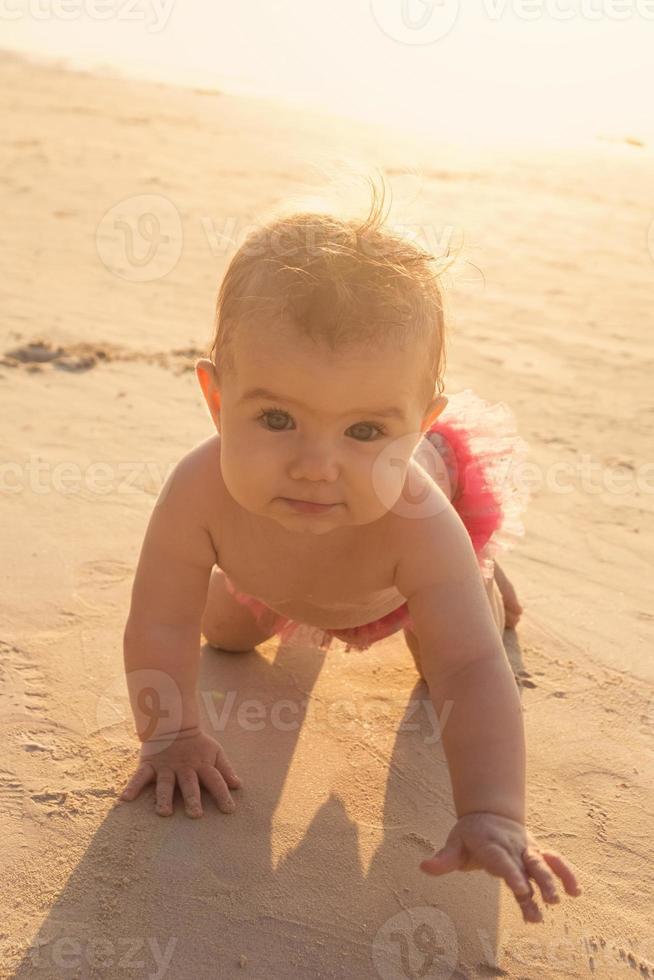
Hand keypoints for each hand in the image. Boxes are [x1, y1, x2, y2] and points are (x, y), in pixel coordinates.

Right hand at [119, 726, 241, 817]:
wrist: (172, 723)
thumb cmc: (197, 744)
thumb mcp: (214, 752)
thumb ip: (225, 769)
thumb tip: (238, 785)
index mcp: (202, 765)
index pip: (215, 780)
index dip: (223, 794)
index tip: (229, 810)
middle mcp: (184, 768)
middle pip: (189, 784)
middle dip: (192, 798)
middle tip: (195, 814)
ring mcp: (166, 767)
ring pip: (165, 784)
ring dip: (164, 798)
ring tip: (164, 813)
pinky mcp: (150, 765)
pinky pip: (140, 776)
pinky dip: (132, 786)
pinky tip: (125, 799)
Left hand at [419, 811, 581, 922]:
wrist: (490, 812)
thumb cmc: (469, 834)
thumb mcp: (454, 842)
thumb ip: (443, 858)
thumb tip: (424, 867)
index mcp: (490, 844)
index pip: (502, 861)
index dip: (511, 874)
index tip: (521, 889)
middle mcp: (511, 846)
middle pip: (527, 864)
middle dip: (539, 882)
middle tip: (548, 901)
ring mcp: (526, 849)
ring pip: (543, 862)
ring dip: (553, 879)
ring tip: (561, 899)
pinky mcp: (537, 852)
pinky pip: (554, 860)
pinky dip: (566, 873)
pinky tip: (576, 891)